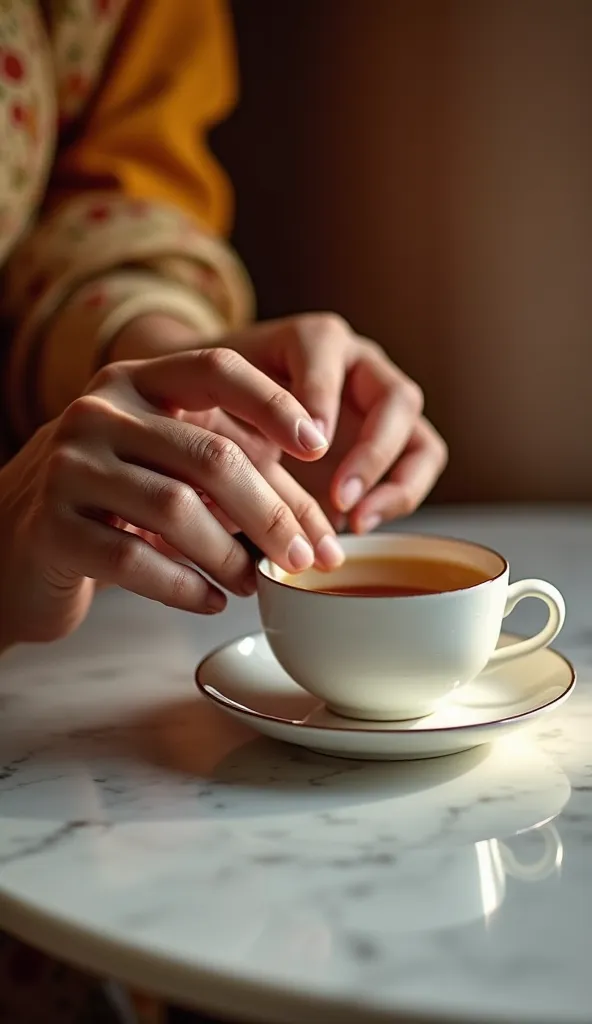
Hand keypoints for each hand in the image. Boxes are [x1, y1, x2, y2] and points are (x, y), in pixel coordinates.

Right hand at [0, 349, 342, 647]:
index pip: (216, 368)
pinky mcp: (52, 525)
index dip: (274, 403)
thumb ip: (243, 482)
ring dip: (230, 556)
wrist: (12, 545)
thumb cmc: (110, 503)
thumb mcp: (172, 471)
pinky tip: (212, 600)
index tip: (320, 447)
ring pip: (176, 509)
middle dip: (270, 513)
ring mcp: (68, 466)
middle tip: (303, 557)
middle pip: (210, 455)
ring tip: (255, 583)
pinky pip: (135, 559)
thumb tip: (321, 535)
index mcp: (134, 381)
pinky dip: (185, 587)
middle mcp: (97, 411)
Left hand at [228, 315, 447, 531]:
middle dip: (373, 452)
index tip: (308, 446)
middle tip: (339, 496)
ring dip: (398, 485)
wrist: (226, 404)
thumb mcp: (219, 393)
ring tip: (356, 520)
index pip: (328, 354)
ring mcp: (384, 409)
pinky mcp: (393, 446)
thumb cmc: (223, 397)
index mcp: (316, 340)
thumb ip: (243, 412)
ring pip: (423, 441)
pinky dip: (394, 500)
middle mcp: (362, 367)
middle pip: (399, 399)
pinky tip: (353, 524)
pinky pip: (416, 472)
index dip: (320, 397)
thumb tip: (272, 467)